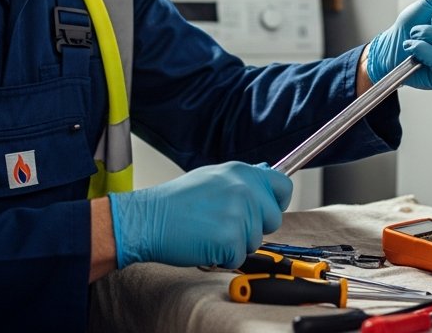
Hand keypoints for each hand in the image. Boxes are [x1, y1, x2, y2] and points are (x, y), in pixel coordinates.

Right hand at [108, 161, 292, 268]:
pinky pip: (239, 257)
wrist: (148, 219)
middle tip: (225, 224)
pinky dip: (223, 257)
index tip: (266, 209)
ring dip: (236, 243)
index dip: (276, 202)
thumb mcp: (213, 177)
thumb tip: (268, 173)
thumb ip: (242, 179)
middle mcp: (245, 190)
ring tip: (210, 230)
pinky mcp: (231, 239)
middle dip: (254, 228)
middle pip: (273, 219)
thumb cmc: (176, 201)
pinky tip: (205, 243)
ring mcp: (240, 214)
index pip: (283, 186)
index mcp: (242, 172)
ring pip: (256, 241)